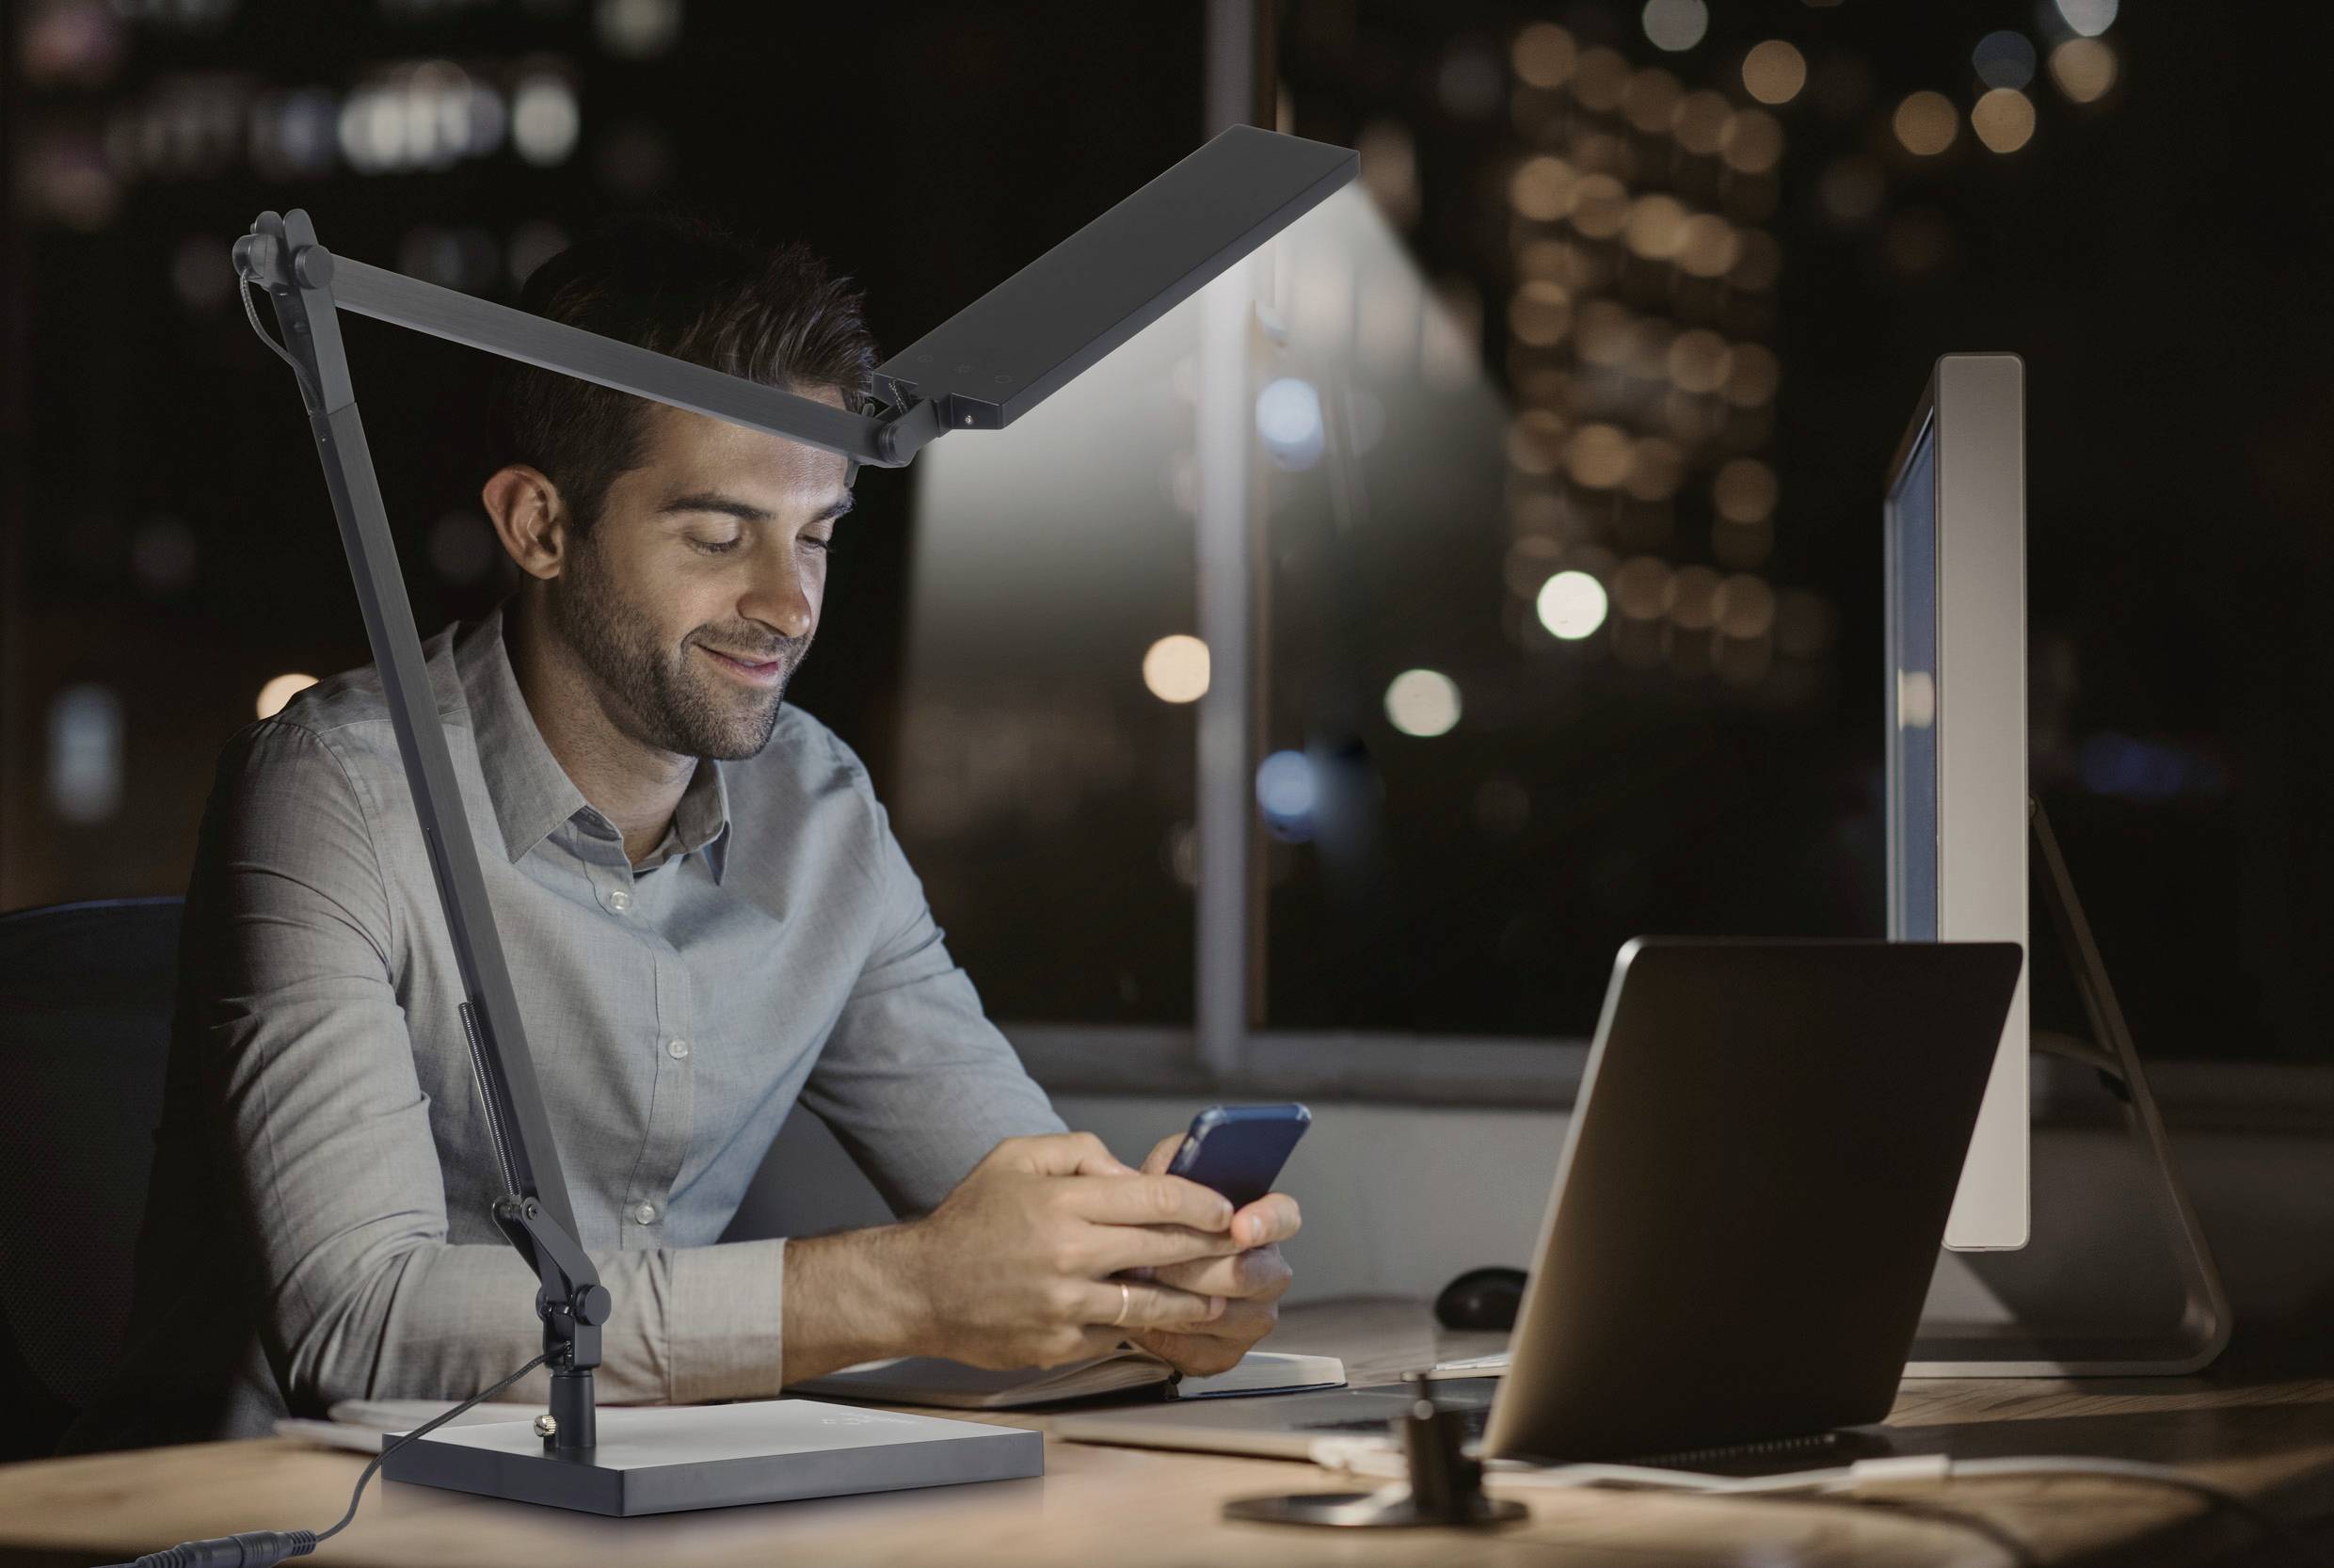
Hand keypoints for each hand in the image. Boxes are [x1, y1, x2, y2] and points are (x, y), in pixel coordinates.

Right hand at [888, 1133, 1242, 1369]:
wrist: (921, 1288)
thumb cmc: (971, 1219)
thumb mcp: (1015, 1157)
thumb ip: (1079, 1153)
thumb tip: (1132, 1173)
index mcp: (1062, 1203)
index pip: (1156, 1198)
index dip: (1202, 1204)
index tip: (1225, 1209)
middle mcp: (1068, 1254)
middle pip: (1164, 1248)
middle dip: (1210, 1249)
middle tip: (1238, 1248)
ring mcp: (1065, 1305)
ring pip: (1151, 1302)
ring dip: (1192, 1301)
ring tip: (1216, 1298)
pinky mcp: (1059, 1344)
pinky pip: (1116, 1333)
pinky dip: (1139, 1326)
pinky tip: (1161, 1321)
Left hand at [1121, 1132, 1300, 1376]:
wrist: (1131, 1272)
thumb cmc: (1155, 1222)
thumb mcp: (1163, 1177)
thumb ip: (1178, 1160)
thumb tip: (1186, 1154)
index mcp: (1261, 1221)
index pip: (1284, 1216)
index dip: (1266, 1222)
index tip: (1239, 1226)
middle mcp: (1267, 1269)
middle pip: (1247, 1273)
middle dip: (1194, 1266)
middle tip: (1154, 1261)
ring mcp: (1253, 1314)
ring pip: (1226, 1315)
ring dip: (1179, 1302)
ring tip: (1144, 1288)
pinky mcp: (1229, 1351)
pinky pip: (1204, 1350)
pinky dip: (1171, 1336)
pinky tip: (1149, 1318)